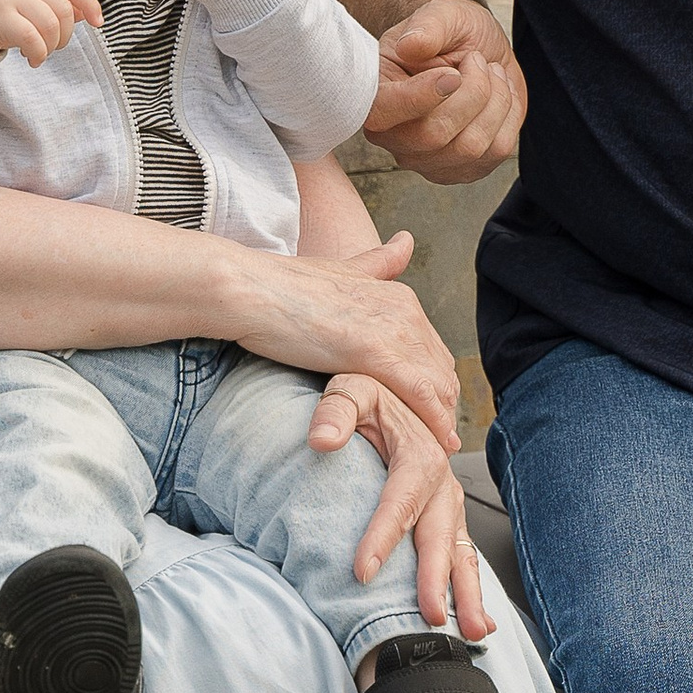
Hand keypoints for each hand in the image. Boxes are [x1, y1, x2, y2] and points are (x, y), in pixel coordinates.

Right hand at [0, 0, 102, 68]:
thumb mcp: (28, 5)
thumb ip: (54, 6)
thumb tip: (84, 13)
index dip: (89, 3)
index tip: (97, 23)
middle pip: (63, 9)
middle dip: (65, 35)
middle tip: (53, 47)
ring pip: (49, 24)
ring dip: (51, 47)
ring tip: (40, 54)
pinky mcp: (0, 17)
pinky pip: (31, 37)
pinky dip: (38, 53)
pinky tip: (32, 59)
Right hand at [228, 231, 462, 446]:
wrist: (249, 289)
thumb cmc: (280, 285)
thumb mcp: (340, 271)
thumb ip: (378, 264)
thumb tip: (407, 240)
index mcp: (399, 296)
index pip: (432, 351)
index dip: (435, 385)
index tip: (433, 413)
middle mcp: (405, 310)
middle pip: (442, 371)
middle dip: (444, 408)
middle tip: (436, 441)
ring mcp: (393, 330)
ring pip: (438, 386)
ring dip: (440, 422)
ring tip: (436, 453)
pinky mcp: (376, 352)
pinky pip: (420, 395)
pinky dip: (432, 422)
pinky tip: (436, 445)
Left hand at [312, 376, 493, 641]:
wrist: (395, 390)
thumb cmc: (369, 393)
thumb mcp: (350, 388)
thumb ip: (336, 409)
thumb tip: (321, 438)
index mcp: (419, 452)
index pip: (400, 498)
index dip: (382, 535)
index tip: (361, 570)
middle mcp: (441, 483)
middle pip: (438, 535)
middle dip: (437, 578)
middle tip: (431, 614)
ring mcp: (448, 505)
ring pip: (460, 553)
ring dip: (468, 594)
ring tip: (472, 632)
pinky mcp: (447, 520)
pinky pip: (462, 557)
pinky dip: (471, 590)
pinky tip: (477, 622)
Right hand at [362, 0, 524, 183]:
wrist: (477, 50)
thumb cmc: (449, 32)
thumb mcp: (440, 14)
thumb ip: (427, 26)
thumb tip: (411, 45)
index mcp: (375, 95)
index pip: (382, 114)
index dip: (420, 96)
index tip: (452, 72)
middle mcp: (394, 136)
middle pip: (434, 135)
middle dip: (472, 91)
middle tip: (477, 60)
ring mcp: (428, 160)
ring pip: (471, 146)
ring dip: (494, 99)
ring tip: (489, 73)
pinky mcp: (463, 169)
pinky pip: (498, 151)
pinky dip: (508, 114)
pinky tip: (498, 96)